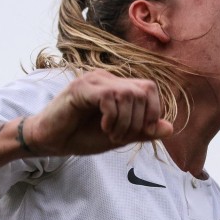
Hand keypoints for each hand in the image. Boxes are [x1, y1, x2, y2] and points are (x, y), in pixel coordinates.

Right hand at [26, 70, 173, 155]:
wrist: (49, 141)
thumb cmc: (80, 136)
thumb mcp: (118, 136)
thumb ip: (142, 132)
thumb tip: (170, 128)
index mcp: (117, 86)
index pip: (149, 89)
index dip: (151, 112)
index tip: (137, 132)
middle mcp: (107, 78)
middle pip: (143, 90)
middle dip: (138, 121)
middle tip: (121, 137)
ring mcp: (93, 80)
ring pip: (129, 94)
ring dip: (125, 122)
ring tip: (111, 134)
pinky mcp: (81, 88)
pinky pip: (110, 97)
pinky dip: (112, 117)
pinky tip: (103, 128)